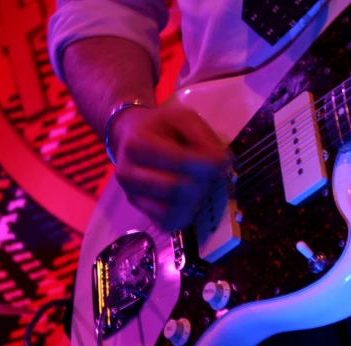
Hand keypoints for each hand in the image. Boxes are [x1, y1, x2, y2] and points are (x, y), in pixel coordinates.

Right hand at [109, 104, 231, 229]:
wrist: (131, 135)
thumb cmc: (161, 126)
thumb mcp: (184, 118)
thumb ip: (204, 138)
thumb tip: (222, 162)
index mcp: (137, 144)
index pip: (179, 161)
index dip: (207, 164)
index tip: (222, 161)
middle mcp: (128, 172)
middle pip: (175, 188)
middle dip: (202, 182)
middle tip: (210, 173)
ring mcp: (131, 194)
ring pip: (170, 210)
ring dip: (195, 200)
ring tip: (199, 184)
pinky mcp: (139, 210)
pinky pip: (166, 222)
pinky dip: (185, 214)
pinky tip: (190, 200)